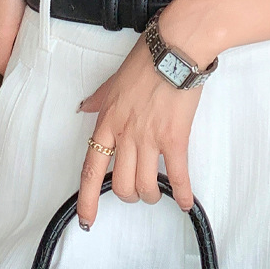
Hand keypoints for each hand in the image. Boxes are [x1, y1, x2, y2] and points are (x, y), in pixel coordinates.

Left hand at [76, 33, 202, 228]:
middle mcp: (126, 134)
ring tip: (158, 192)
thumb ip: (99, 98)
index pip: (91, 169)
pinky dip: (181, 193)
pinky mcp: (175, 138)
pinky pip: (176, 175)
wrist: (175, 49)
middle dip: (128, 195)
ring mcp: (150, 138)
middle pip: (120, 185)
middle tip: (136, 191)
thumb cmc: (146, 59)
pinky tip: (185, 202)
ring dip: (152, 195)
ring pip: (145, 185)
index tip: (86, 219)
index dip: (87, 200)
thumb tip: (84, 107)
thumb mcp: (113, 80)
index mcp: (108, 121)